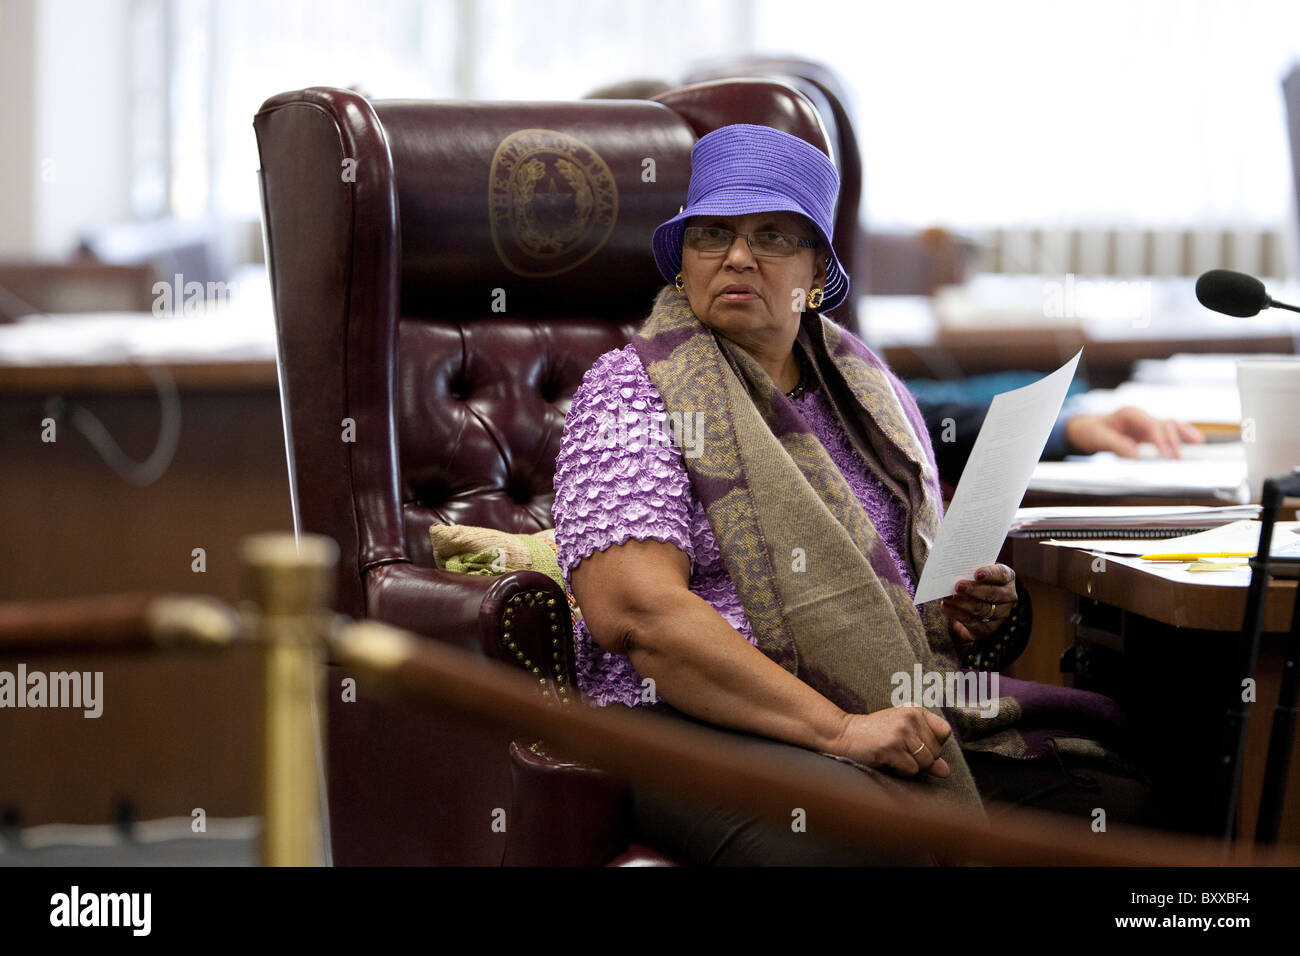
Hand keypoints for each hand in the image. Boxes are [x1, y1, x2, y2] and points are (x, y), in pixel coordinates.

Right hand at [831, 706, 952, 777]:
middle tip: (901, 752)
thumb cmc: (876, 735)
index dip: (935, 744)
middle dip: (922, 759)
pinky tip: (889, 762)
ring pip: (926, 762)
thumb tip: (946, 771)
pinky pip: (911, 769)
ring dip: (912, 767)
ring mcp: (901, 731)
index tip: (917, 745)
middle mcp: (910, 717)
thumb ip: (926, 751)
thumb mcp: (903, 736)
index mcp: (915, 710)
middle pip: (936, 751)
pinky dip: (902, 772)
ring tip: (895, 757)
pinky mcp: (891, 746)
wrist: (845, 734)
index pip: (944, 732)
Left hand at [940, 563, 1015, 643]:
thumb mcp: (974, 574)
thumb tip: (952, 570)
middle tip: (958, 586)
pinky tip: (946, 607)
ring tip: (948, 597)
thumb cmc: (974, 583)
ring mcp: (1001, 614)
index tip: (976, 573)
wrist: (974, 607)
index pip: (1002, 574)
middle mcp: (1008, 596)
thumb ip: (968, 571)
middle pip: (993, 593)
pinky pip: (972, 621)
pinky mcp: (989, 628)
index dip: (990, 574)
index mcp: (1007, 578)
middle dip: (974, 590)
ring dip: (963, 603)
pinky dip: (957, 613)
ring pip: (982, 609)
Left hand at [1064, 406, 1203, 458]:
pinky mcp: (1151, 432)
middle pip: (1164, 424)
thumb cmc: (1093, 431)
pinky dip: (1183, 435)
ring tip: (1197, 444)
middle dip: (1172, 442)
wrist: (1088, 429)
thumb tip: (1136, 456)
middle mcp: (1142, 416)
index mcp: (1130, 414)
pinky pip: (1170, 431)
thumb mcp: (1100, 438)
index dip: (1160, 440)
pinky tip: (1196, 441)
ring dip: (1184, 435)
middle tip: (1177, 459)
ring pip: (1171, 425)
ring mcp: (1148, 423)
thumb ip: (1117, 445)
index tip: (1164, 455)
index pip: (1151, 425)